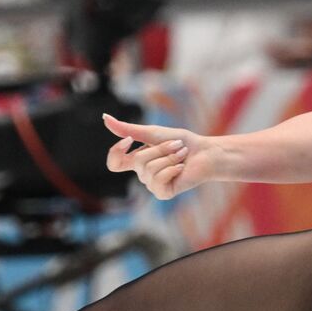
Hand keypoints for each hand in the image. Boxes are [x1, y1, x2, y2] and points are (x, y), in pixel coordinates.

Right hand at [103, 113, 217, 199]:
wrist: (206, 152)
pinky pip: (159, 180)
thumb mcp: (152, 133)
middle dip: (160, 149)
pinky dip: (173, 169)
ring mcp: (152, 185)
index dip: (116, 152)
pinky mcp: (163, 193)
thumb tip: (104, 118)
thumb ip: (128, 129)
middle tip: (176, 145)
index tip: (129, 140)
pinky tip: (181, 169)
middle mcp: (143, 174)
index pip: (114, 163)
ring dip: (169, 158)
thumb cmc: (183, 142)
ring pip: (149, 170)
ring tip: (181, 156)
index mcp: (137, 161)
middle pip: (137, 161)